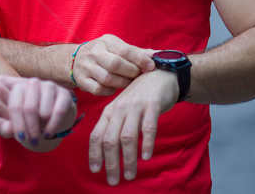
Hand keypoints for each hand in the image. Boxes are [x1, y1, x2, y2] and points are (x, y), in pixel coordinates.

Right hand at [0, 76, 75, 146]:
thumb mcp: (3, 97)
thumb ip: (21, 97)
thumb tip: (49, 104)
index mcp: (4, 80)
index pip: (32, 89)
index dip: (44, 105)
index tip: (49, 119)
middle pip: (27, 106)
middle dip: (35, 121)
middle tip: (40, 133)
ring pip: (19, 118)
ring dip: (23, 129)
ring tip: (22, 134)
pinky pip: (8, 129)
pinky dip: (11, 134)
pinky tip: (6, 133)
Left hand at [4, 77, 76, 149]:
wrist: (53, 112)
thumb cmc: (31, 117)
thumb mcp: (19, 120)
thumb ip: (9, 125)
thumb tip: (7, 131)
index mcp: (18, 87)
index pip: (15, 107)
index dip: (18, 125)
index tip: (21, 138)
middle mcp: (33, 83)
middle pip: (29, 109)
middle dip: (31, 128)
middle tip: (33, 141)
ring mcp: (49, 86)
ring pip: (44, 111)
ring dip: (42, 127)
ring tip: (41, 134)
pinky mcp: (64, 93)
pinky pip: (59, 112)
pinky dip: (53, 126)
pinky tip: (49, 133)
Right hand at [72, 34, 155, 95]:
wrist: (76, 59)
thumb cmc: (105, 54)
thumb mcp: (118, 47)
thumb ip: (138, 52)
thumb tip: (160, 55)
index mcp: (106, 41)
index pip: (125, 50)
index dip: (140, 60)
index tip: (151, 67)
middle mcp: (94, 52)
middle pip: (115, 64)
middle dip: (131, 72)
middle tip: (137, 76)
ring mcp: (86, 66)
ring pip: (107, 78)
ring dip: (122, 83)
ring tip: (128, 82)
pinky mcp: (82, 80)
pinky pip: (99, 89)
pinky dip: (110, 91)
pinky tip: (114, 87)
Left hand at [88, 68, 178, 184]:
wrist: (159, 73)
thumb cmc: (139, 96)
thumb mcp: (122, 109)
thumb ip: (114, 126)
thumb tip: (107, 152)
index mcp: (109, 112)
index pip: (97, 135)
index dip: (95, 154)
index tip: (95, 171)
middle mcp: (119, 109)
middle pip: (110, 140)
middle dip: (110, 163)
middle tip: (113, 181)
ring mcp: (135, 107)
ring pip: (127, 137)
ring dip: (128, 159)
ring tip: (130, 175)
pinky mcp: (152, 105)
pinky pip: (148, 127)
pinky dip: (146, 143)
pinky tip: (146, 157)